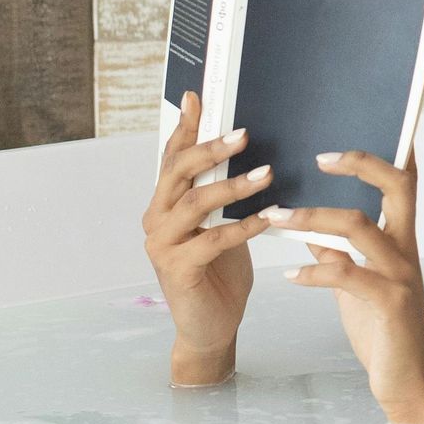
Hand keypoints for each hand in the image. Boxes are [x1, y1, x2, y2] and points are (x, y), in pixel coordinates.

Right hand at [144, 94, 275, 386]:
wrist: (211, 326)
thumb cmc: (221, 271)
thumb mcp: (222, 222)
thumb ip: (222, 189)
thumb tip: (244, 145)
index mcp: (164, 202)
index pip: (172, 156)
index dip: (185, 127)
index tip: (198, 96)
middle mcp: (156, 219)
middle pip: (178, 171)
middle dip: (210, 148)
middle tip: (244, 134)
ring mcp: (162, 245)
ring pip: (195, 202)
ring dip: (233, 185)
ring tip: (266, 173)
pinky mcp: (177, 270)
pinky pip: (212, 240)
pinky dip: (242, 227)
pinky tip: (267, 218)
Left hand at [268, 151, 423, 423]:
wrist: (407, 384)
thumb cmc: (384, 332)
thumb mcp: (357, 288)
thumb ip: (339, 255)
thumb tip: (310, 227)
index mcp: (400, 241)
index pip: (403, 182)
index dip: (388, 151)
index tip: (352, 128)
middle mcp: (405, 250)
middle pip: (396, 186)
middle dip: (360, 164)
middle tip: (318, 156)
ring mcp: (400, 276)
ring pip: (360, 227)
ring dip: (313, 216)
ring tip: (275, 216)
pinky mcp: (388, 304)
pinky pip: (347, 275)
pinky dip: (314, 271)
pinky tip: (289, 274)